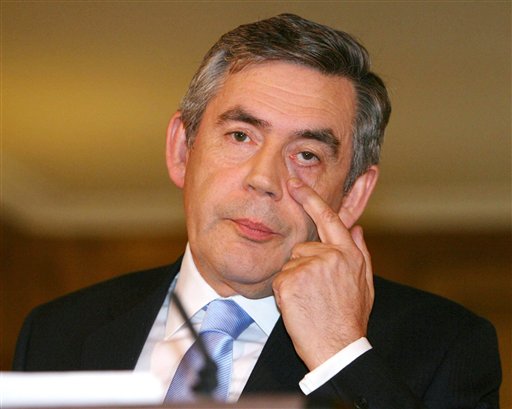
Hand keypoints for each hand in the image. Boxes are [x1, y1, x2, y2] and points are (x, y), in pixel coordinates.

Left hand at [272, 178, 373, 369]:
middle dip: (304, 265)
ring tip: (309, 300)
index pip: (329, 217)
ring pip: (290, 264)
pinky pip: (280, 278)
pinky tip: (299, 305)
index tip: (295, 184)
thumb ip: (361, 252)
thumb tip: (358, 228)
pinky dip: (285, 292)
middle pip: (303, 247)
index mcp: (348, 253)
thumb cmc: (350, 318)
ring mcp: (309, 267)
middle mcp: (330, 255)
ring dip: (295, 280)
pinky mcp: (290, 281)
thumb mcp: (365, 284)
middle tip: (316, 293)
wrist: (337, 348)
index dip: (310, 198)